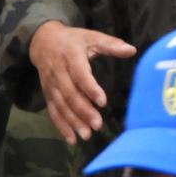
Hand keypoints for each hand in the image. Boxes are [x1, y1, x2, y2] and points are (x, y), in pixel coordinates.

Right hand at [29, 20, 136, 143]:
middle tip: (98, 124)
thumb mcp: (92, 37)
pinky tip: (71, 139)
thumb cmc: (73, 40)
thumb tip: (132, 50)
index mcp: (71, 56)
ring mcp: (51, 85)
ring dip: (73, 122)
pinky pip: (53, 111)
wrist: (43, 41)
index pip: (80, 75)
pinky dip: (61, 126)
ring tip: (87, 135)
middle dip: (83, 111)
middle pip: (70, 94)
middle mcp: (58, 72)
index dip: (90, 89)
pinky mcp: (47, 94)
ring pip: (61, 105)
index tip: (103, 102)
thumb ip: (111, 44)